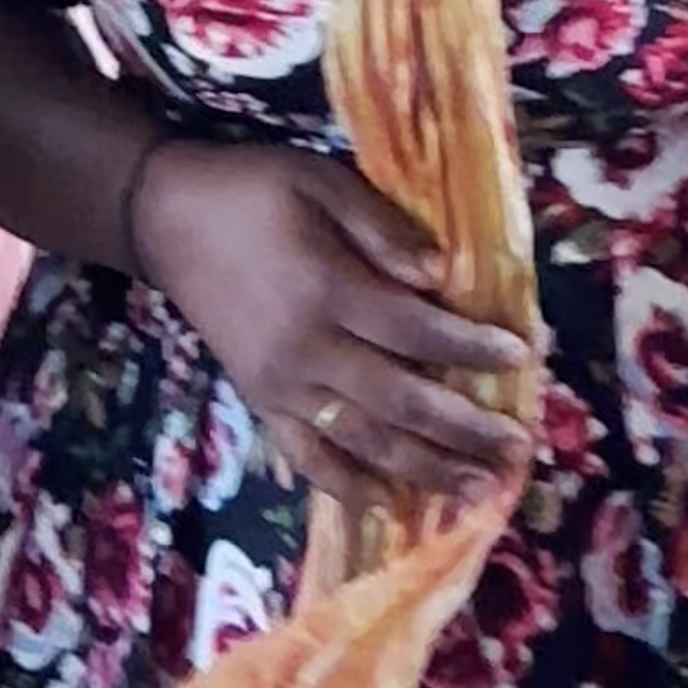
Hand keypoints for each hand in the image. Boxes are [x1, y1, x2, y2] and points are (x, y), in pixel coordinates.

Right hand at [129, 140, 531, 500]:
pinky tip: (388, 506)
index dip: (470, 347)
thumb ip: (382, 228)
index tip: (521, 355)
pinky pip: (307, 458)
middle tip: (514, 448)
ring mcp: (280, 387)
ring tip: (476, 490)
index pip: (416, 330)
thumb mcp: (321, 182)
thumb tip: (440, 274)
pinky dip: (347, 486)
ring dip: (423, 469)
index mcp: (328, 291)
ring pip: (362, 442)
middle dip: (462, 429)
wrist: (166, 220)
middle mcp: (307, 352)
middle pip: (399, 400)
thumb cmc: (253, 191)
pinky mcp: (259, 404)